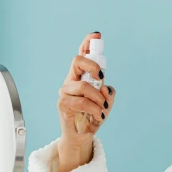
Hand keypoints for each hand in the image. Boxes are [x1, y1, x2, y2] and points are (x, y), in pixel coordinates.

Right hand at [56, 32, 115, 171]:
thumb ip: (108, 94)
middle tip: (101, 77)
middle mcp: (71, 81)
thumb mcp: (106, 104)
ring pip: (83, 86)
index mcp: (81, 77)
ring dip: (98, 98)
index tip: (97, 34)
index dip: (87, 43)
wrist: (82, 137)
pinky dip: (94, 109)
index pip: (82, 56)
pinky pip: (81, 102)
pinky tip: (98, 116)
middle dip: (92, 65)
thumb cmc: (92, 117)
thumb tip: (106, 88)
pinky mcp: (62, 104)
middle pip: (76, 61)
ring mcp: (65, 91)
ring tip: (103, 109)